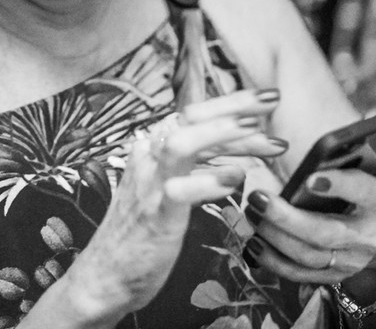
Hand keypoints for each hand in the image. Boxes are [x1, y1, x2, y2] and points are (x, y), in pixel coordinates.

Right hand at [63, 90, 287, 320]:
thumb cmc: (142, 236)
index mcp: (152, 151)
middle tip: (273, 99)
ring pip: (181, 144)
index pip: (193, 116)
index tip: (265, 99)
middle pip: (189, 118)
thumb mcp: (168, 192)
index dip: (230, 103)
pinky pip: (179, 191)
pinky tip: (236, 178)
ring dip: (222, 133)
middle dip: (233, 105)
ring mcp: (148, 185)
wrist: (103, 276)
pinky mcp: (154, 216)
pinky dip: (209, 181)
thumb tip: (237, 158)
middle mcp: (148, 159)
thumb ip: (196, 170)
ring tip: (259, 131)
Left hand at [241, 138, 375, 283]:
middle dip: (288, 218)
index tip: (310, 176)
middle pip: (325, 232)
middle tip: (257, 197)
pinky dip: (273, 260)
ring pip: (307, 255)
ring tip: (250, 210)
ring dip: (274, 235)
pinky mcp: (331, 275)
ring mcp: (350, 260)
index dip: (338, 185)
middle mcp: (369, 236)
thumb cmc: (375, 187)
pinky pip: (298, 274)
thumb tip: (371, 118)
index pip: (363, 192)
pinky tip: (253, 240)